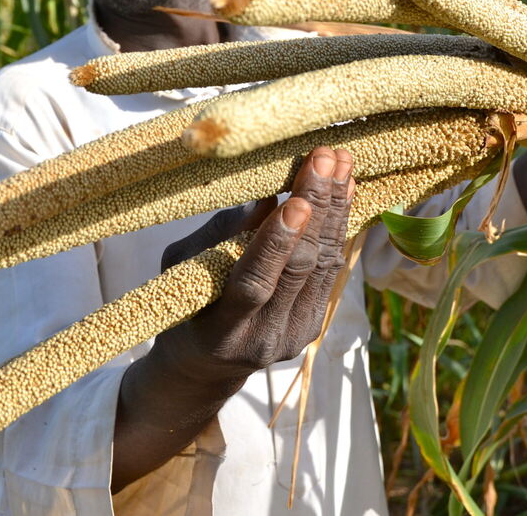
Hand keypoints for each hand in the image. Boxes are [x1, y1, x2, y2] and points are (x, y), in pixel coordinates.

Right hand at [152, 146, 354, 387]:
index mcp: (222, 330)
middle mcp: (265, 337)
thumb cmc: (186, 304)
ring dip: (335, 211)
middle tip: (326, 159)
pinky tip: (343, 193)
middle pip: (299, 268)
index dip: (276, 244)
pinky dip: (337, 228)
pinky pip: (330, 270)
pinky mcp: (312, 324)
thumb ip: (220, 237)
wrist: (205, 366)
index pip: (255, 284)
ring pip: (324, 266)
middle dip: (317, 209)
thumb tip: (265, 195)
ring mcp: (294, 334)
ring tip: (343, 165)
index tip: (295, 201)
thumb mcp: (182, 270)